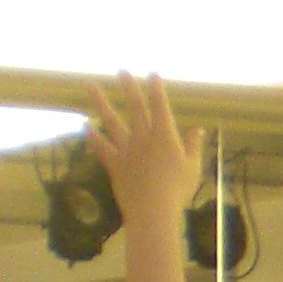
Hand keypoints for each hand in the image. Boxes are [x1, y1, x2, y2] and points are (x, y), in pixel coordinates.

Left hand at [85, 74, 207, 232]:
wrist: (152, 210)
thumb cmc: (178, 191)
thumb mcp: (193, 168)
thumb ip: (193, 146)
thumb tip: (198, 129)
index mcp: (165, 136)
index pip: (160, 107)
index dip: (156, 89)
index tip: (152, 74)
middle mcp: (143, 137)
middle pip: (135, 108)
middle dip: (129, 88)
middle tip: (122, 71)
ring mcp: (126, 149)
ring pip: (111, 121)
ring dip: (100, 102)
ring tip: (90, 85)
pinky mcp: (114, 163)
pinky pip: (100, 147)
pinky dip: (92, 136)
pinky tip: (85, 125)